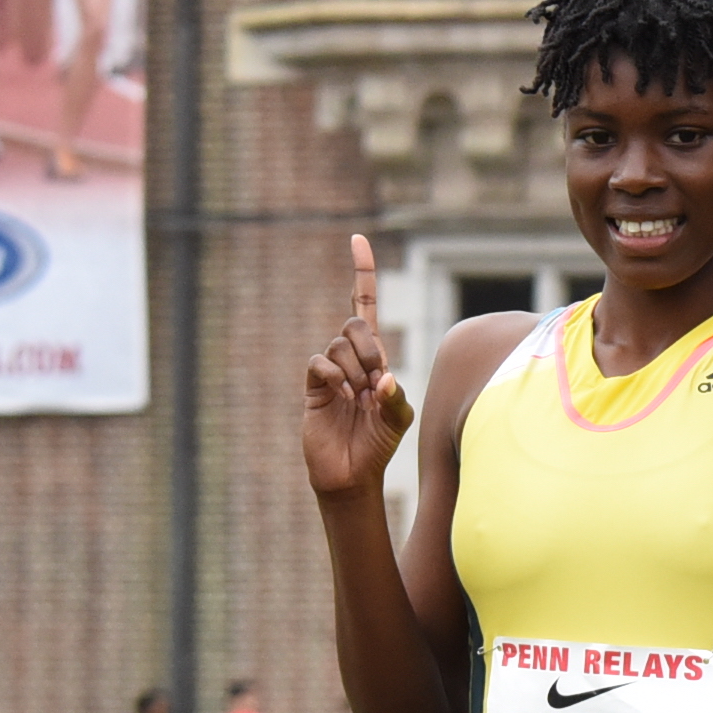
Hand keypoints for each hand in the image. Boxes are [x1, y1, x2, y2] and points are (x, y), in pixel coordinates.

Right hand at [302, 232, 415, 501]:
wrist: (351, 473)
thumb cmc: (378, 443)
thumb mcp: (399, 418)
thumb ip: (396, 397)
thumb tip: (383, 378)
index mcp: (374, 356)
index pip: (364, 305)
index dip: (362, 273)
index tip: (357, 239)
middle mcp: (351, 357)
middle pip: (355, 323)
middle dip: (370, 348)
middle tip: (376, 384)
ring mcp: (330, 370)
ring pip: (340, 345)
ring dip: (357, 370)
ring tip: (361, 401)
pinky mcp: (313, 386)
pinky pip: (320, 364)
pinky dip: (337, 378)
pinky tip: (346, 399)